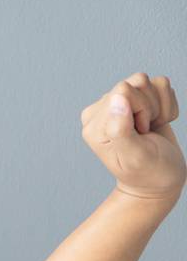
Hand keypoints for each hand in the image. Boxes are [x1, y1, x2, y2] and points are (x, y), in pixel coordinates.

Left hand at [82, 72, 182, 202]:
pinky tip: (157, 123)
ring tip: (150, 128)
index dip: (141, 111)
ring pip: (150, 82)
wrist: (159, 178)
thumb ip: (121, 129)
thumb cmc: (147, 172)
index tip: (138, 134)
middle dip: (150, 108)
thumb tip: (117, 98)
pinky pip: (161, 84)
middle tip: (145, 132)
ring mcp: (119, 102)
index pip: (123, 91)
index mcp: (93, 124)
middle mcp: (102, 110)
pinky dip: (167, 105)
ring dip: (159, 106)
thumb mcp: (134, 156)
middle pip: (137, 82)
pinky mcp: (137, 99)